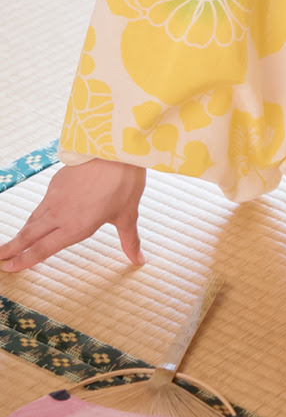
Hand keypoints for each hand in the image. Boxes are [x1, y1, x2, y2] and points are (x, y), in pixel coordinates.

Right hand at [0, 159, 145, 272]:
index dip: (25, 260)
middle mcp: (60, 214)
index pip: (44, 249)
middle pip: (30, 235)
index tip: (9, 268)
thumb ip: (130, 241)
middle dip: (12, 248)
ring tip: (11, 243)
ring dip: (21, 233)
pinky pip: (41, 204)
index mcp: (76, 227)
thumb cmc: (124, 182)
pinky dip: (34, 216)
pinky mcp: (56, 182)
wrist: (115, 148)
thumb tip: (140, 261)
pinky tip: (35, 218)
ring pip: (33, 219)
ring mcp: (56, 197)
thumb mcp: (128, 215)